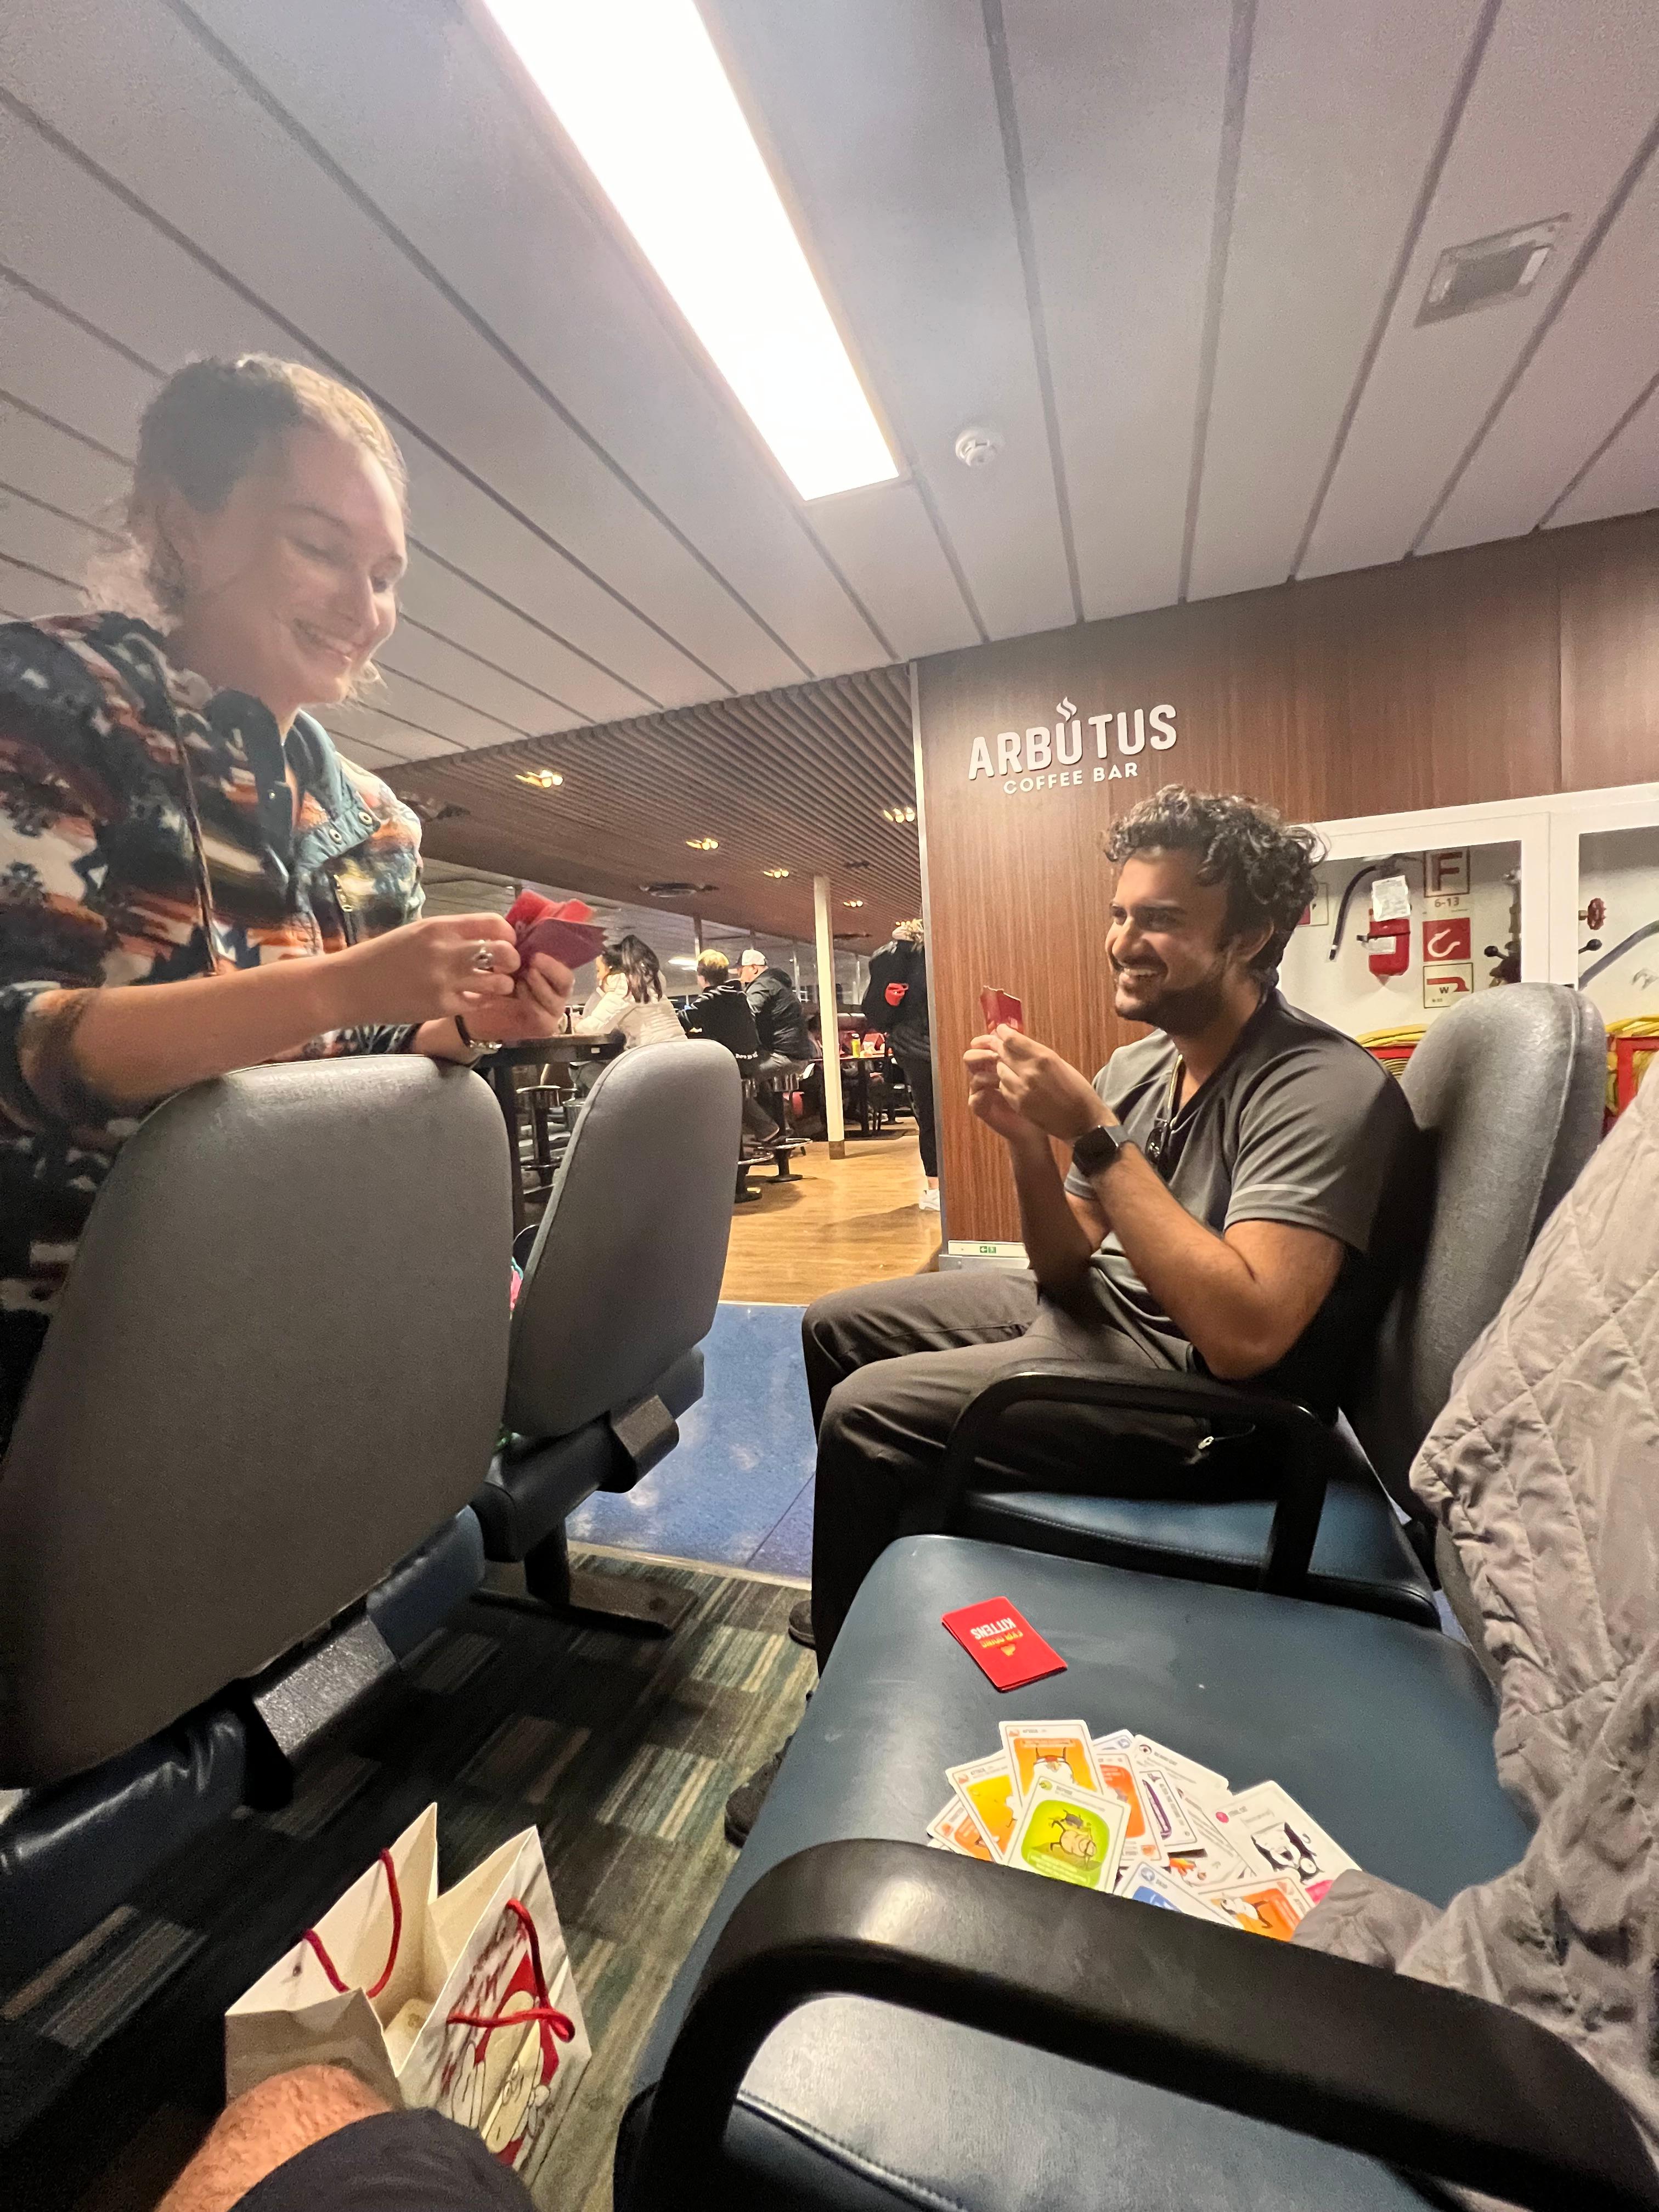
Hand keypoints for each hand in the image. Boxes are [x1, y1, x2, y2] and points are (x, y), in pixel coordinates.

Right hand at [327, 913, 525, 1028]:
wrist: (350, 985)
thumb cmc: (383, 957)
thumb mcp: (418, 933)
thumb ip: (452, 934)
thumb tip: (486, 937)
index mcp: (441, 927)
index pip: (494, 923)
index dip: (507, 934)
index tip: (504, 942)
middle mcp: (447, 951)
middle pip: (504, 951)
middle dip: (512, 960)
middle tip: (505, 967)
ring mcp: (446, 981)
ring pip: (499, 982)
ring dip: (502, 984)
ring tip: (493, 985)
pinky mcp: (441, 1006)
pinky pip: (479, 1003)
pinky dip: (482, 1001)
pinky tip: (473, 998)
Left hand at [458, 951, 572, 1043]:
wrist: (474, 1007)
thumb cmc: (491, 979)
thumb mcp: (503, 957)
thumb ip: (516, 943)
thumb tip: (521, 925)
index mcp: (551, 970)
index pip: (566, 961)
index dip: (556, 954)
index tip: (538, 948)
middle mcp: (556, 990)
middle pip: (566, 980)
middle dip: (551, 969)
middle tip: (533, 961)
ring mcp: (553, 1010)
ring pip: (556, 999)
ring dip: (539, 986)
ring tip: (522, 978)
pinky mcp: (545, 1027)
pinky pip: (544, 1017)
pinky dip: (532, 1004)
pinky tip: (518, 993)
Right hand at [964, 1031, 1042, 1144]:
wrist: (1045, 1121)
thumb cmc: (1043, 1094)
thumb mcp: (1035, 1069)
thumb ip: (1022, 1051)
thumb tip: (1012, 1030)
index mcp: (999, 1062)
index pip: (986, 1046)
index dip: (989, 1040)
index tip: (998, 1037)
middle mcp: (988, 1074)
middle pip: (972, 1057)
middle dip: (983, 1053)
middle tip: (995, 1056)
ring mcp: (984, 1091)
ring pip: (974, 1077)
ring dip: (985, 1074)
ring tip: (998, 1076)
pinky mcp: (983, 1109)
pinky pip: (974, 1100)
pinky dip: (982, 1095)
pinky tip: (993, 1093)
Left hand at [991, 1029, 1110, 1142]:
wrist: (1082, 1120)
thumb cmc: (1077, 1089)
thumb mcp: (1059, 1063)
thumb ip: (1037, 1054)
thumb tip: (1019, 1044)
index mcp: (1043, 1058)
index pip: (1011, 1040)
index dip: (1003, 1033)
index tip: (1001, 1030)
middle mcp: (1030, 1072)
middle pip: (1002, 1053)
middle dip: (1000, 1048)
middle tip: (1000, 1046)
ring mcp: (1022, 1089)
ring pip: (1000, 1070)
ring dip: (1004, 1067)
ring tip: (1012, 1067)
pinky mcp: (1018, 1104)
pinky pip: (1003, 1088)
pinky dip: (1007, 1083)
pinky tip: (1016, 1083)